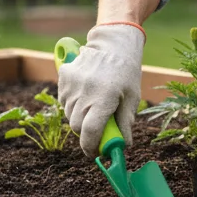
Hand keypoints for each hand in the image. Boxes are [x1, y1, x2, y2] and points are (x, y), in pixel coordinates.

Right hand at [58, 23, 144, 157]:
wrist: (113, 43)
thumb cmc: (126, 72)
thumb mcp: (132, 97)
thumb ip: (126, 122)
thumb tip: (125, 145)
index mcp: (104, 97)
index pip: (90, 131)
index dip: (90, 147)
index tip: (95, 153)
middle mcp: (85, 91)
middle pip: (77, 126)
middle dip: (86, 133)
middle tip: (98, 129)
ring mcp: (72, 83)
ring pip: (69, 114)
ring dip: (79, 118)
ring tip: (93, 106)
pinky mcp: (64, 76)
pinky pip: (64, 101)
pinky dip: (72, 104)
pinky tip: (85, 94)